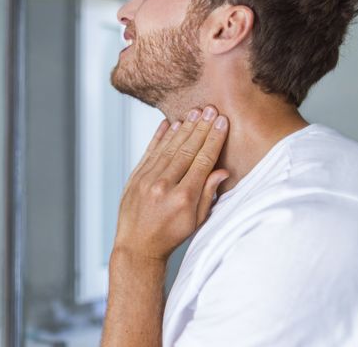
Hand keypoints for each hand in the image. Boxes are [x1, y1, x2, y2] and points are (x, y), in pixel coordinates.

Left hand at [113, 106, 229, 261]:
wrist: (137, 246)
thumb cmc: (170, 236)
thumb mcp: (196, 221)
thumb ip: (209, 194)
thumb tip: (222, 171)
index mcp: (183, 198)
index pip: (202, 161)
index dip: (214, 140)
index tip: (222, 123)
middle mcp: (164, 186)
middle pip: (187, 150)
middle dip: (201, 128)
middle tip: (211, 110)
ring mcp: (146, 180)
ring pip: (169, 147)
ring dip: (183, 128)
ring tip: (195, 113)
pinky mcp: (135, 178)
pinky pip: (149, 152)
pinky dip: (160, 137)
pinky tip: (169, 124)